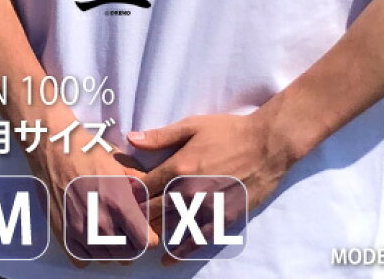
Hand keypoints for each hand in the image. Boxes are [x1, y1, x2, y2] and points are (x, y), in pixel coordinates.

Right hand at [26, 106, 158, 267]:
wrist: (54, 149)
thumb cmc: (89, 152)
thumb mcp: (121, 162)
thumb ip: (140, 185)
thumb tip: (153, 199)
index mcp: (118, 202)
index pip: (143, 241)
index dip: (149, 237)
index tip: (147, 230)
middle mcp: (99, 222)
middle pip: (127, 254)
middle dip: (133, 244)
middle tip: (130, 229)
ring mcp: (79, 232)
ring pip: (106, 259)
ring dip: (113, 250)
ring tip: (113, 231)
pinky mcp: (62, 235)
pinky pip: (83, 259)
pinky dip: (90, 252)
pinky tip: (93, 236)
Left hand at [127, 112, 290, 264]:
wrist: (266, 144)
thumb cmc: (229, 131)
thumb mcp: (193, 125)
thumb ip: (160, 135)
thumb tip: (131, 139)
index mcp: (177, 167)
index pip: (141, 189)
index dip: (127, 195)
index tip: (117, 199)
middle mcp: (187, 192)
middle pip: (151, 212)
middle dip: (134, 217)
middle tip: (121, 223)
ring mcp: (205, 209)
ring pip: (169, 228)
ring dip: (152, 234)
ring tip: (136, 240)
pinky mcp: (222, 219)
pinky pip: (196, 241)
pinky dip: (179, 252)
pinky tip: (167, 259)